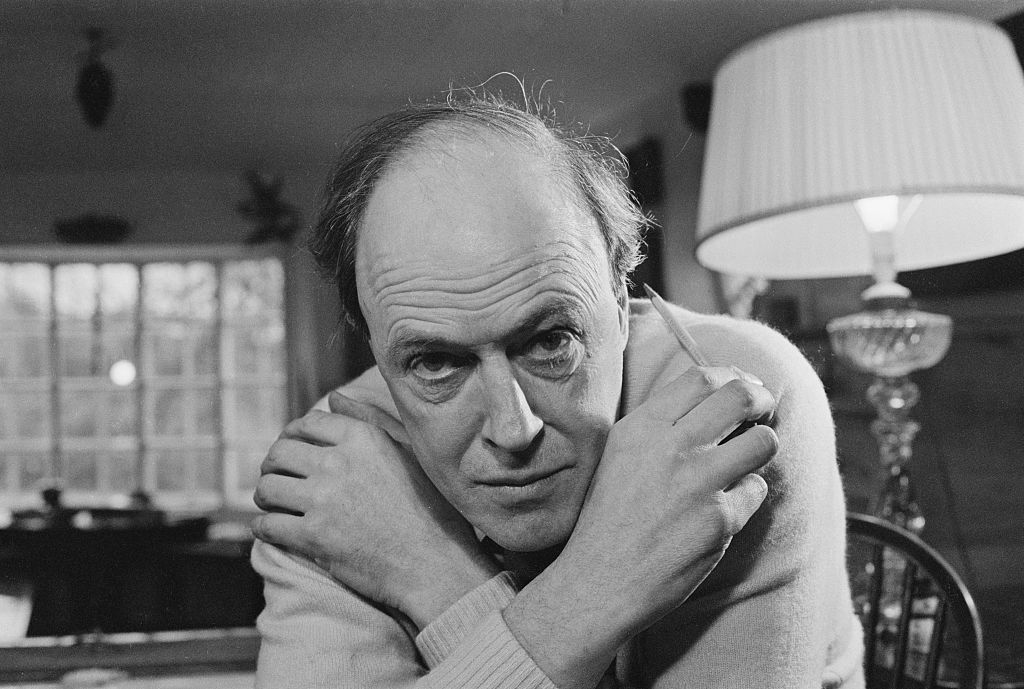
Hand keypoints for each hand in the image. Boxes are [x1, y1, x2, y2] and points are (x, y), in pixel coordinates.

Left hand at [251, 392, 499, 627]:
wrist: (433, 563)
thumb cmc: (429, 508)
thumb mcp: (409, 452)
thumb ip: (371, 419)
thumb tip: (334, 396)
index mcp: (363, 437)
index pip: (308, 423)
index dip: (293, 434)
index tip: (293, 448)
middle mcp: (339, 462)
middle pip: (280, 453)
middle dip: (273, 464)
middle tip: (278, 477)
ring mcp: (323, 500)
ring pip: (268, 488)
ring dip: (266, 496)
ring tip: (274, 503)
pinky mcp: (313, 536)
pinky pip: (267, 525)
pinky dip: (263, 527)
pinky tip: (271, 529)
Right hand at [505, 366, 777, 688]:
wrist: (601, 580)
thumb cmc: (610, 516)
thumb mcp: (620, 453)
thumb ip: (660, 423)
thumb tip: (715, 394)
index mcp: (642, 427)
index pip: (702, 377)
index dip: (732, 377)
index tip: (742, 388)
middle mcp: (671, 447)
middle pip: (741, 397)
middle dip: (761, 400)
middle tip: (763, 412)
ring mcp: (698, 483)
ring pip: (763, 440)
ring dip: (761, 447)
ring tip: (745, 460)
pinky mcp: (720, 520)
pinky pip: (757, 488)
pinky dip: (746, 495)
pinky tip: (723, 507)